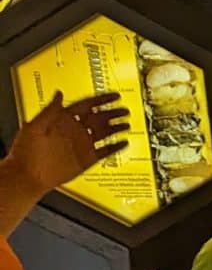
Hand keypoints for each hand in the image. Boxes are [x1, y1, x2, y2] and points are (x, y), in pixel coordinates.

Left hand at [7, 93, 128, 195]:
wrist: (28, 176)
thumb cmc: (26, 152)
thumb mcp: (35, 126)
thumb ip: (50, 110)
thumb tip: (59, 93)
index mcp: (63, 120)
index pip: (86, 105)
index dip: (101, 99)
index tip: (114, 96)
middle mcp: (74, 131)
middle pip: (99, 118)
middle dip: (113, 113)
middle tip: (125, 109)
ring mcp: (81, 145)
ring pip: (104, 133)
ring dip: (116, 127)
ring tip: (127, 123)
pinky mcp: (86, 159)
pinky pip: (104, 151)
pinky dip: (115, 147)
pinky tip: (124, 142)